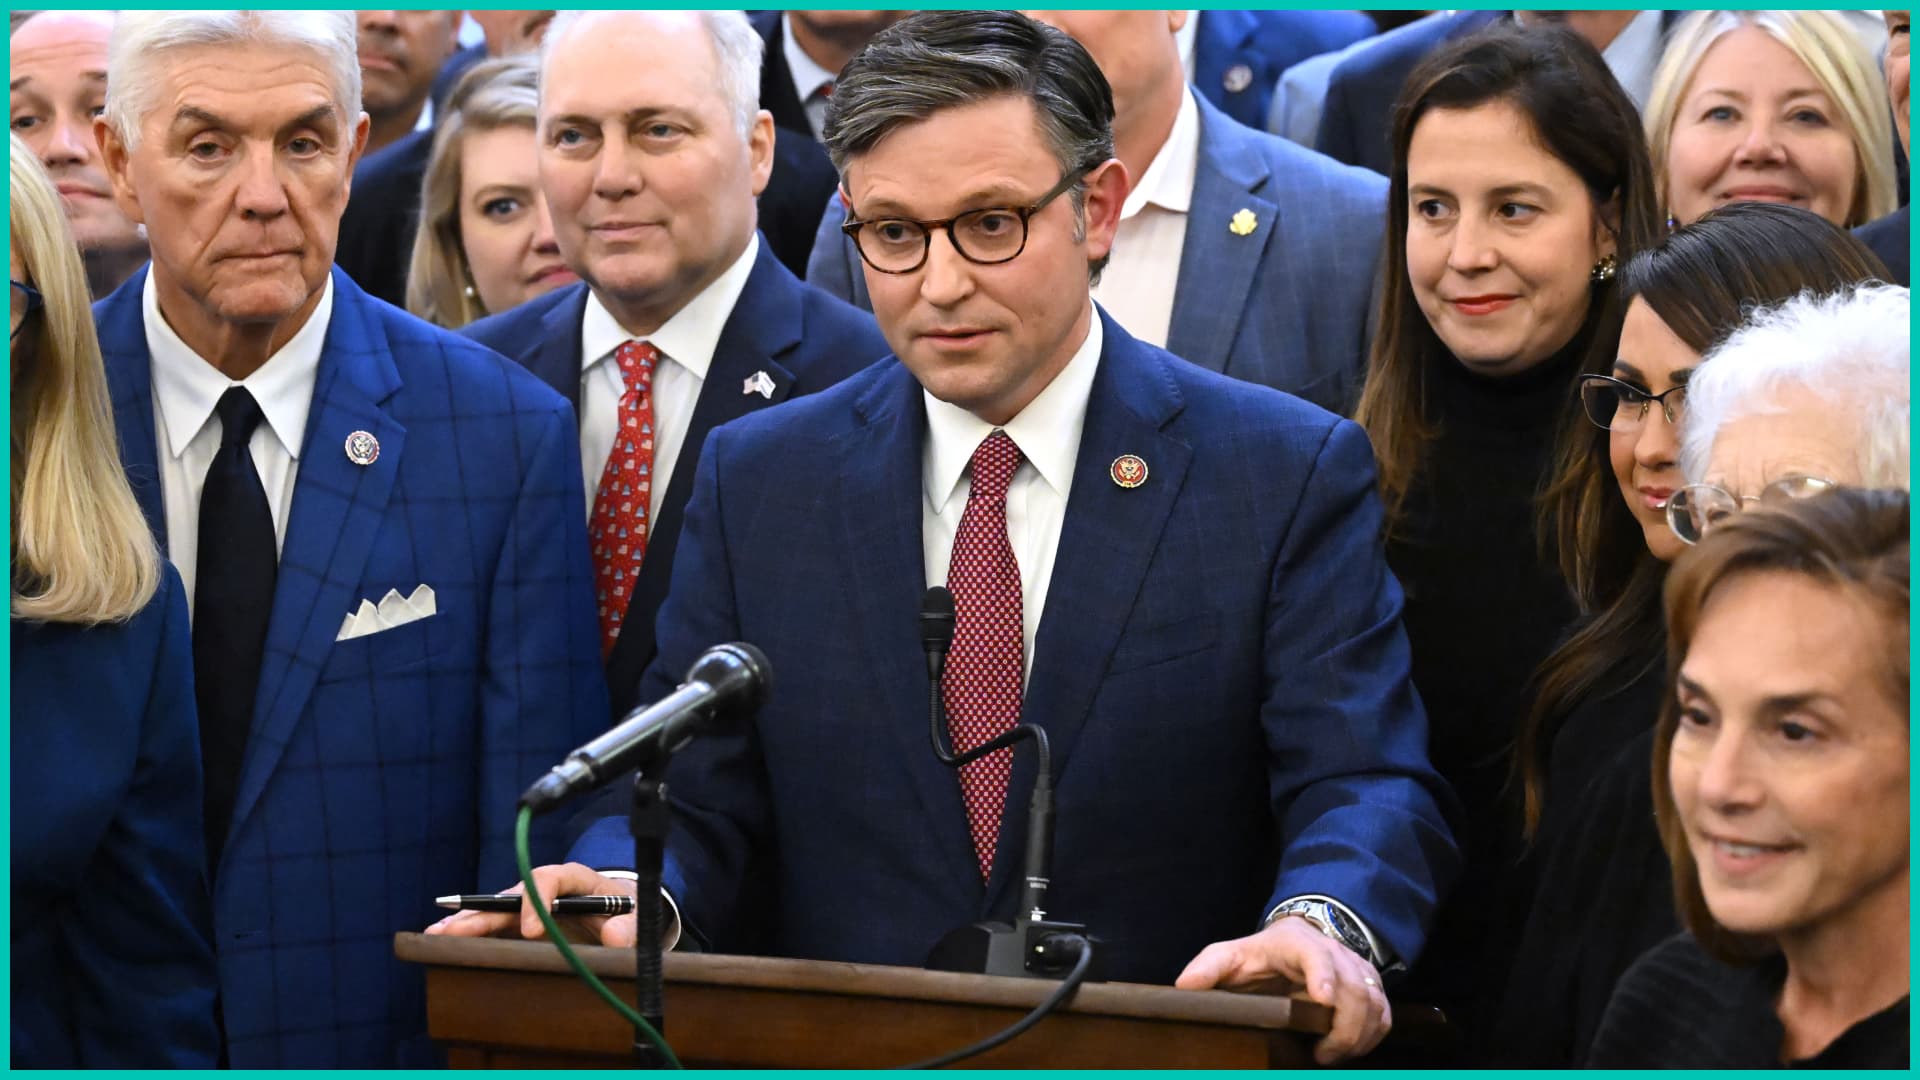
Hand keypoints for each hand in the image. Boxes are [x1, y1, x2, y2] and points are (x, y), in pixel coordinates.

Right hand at [424, 862, 638, 946]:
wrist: (623, 912)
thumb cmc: (628, 910)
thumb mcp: (637, 916)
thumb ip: (630, 925)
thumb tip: (616, 937)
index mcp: (575, 877)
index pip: (550, 877)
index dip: (537, 900)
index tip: (532, 930)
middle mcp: (546, 887)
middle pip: (512, 893)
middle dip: (483, 910)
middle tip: (456, 929)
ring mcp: (531, 904)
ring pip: (496, 909)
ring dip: (467, 921)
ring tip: (437, 935)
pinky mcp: (522, 922)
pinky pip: (494, 926)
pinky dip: (470, 934)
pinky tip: (444, 942)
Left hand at [1175, 916, 1389, 1063]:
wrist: (1296, 939)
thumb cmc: (1260, 954)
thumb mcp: (1230, 956)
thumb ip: (1208, 968)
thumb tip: (1184, 986)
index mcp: (1298, 944)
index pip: (1317, 956)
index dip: (1324, 977)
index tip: (1322, 1001)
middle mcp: (1335, 952)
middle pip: (1354, 989)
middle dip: (1343, 1027)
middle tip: (1322, 1055)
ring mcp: (1357, 969)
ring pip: (1373, 1003)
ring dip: (1358, 1036)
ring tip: (1331, 1057)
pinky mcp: (1370, 986)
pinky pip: (1384, 1013)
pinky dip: (1372, 1035)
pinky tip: (1351, 1051)